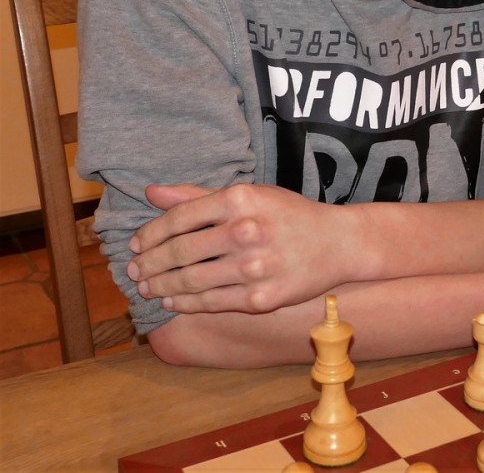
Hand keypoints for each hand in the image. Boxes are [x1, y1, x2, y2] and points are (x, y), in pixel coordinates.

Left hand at [126, 182, 364, 313]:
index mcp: (240, 199)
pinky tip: (172, 300)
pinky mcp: (260, 298)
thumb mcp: (250, 195)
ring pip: (190, 280)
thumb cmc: (289, 215)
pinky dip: (184, 303)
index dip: (149, 234)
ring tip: (147, 287)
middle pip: (179, 251)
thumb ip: (199, 195)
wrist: (337, 243)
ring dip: (160, 286)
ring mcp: (254, 267)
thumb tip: (151, 192)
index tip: (134, 244)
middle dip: (148, 264)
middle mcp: (246, 231)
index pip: (179, 218)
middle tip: (133, 271)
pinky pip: (210, 302)